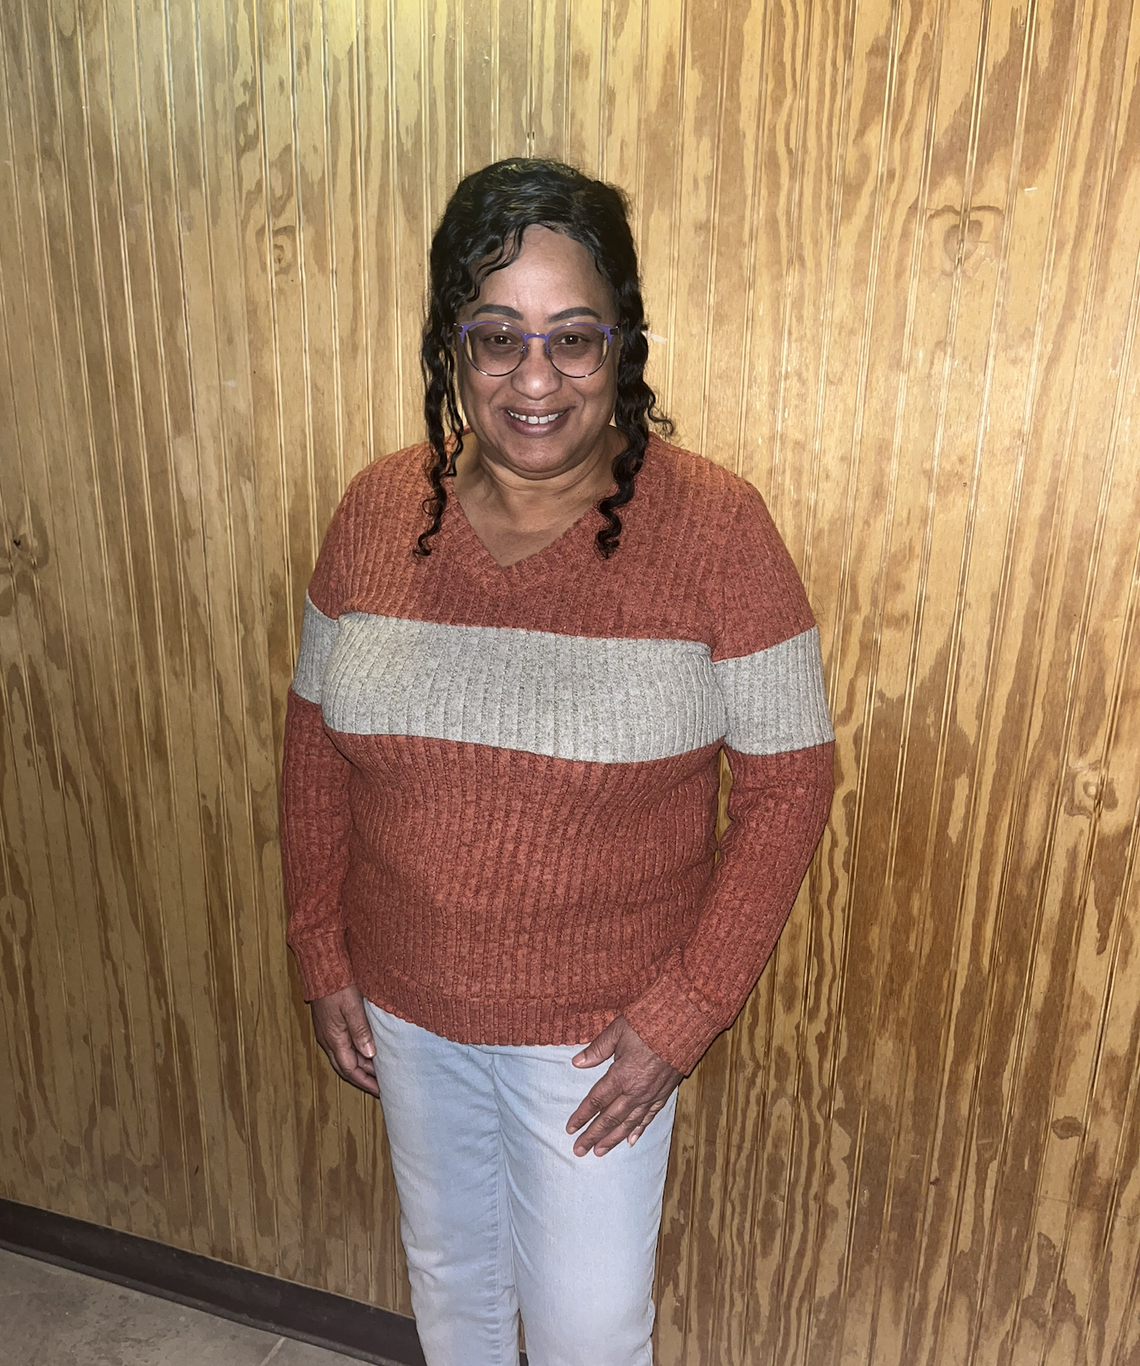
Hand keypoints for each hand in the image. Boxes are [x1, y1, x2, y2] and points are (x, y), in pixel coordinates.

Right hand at [310, 985, 379, 1096]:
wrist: (322, 969)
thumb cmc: (337, 985)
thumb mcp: (352, 1007)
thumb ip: (360, 1031)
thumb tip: (369, 1055)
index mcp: (333, 1038)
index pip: (349, 1069)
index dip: (365, 1082)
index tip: (379, 1091)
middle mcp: (328, 1039)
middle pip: (346, 1067)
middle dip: (363, 1079)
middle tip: (381, 1086)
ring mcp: (327, 1032)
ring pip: (344, 1057)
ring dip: (360, 1066)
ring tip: (377, 1072)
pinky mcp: (329, 1025)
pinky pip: (343, 1047)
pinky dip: (355, 1054)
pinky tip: (366, 1051)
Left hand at [566, 1016, 681, 1156]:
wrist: (684, 1024)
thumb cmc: (648, 1024)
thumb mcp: (618, 1031)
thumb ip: (597, 1049)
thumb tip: (577, 1063)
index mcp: (621, 1075)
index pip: (597, 1101)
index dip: (582, 1116)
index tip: (570, 1128)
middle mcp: (636, 1091)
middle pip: (610, 1118)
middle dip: (593, 1135)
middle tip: (579, 1150)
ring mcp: (651, 1095)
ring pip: (629, 1123)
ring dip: (613, 1139)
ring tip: (600, 1152)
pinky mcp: (664, 1094)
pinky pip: (649, 1117)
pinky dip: (638, 1130)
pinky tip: (630, 1140)